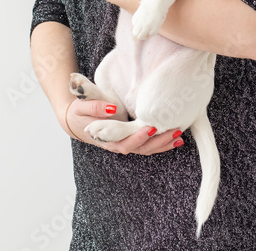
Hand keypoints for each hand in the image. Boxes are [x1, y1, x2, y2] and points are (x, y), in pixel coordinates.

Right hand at [64, 100, 181, 155]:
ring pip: (147, 149)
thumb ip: (95, 107)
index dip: (138, 138)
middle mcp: (117, 144)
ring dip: (164, 144)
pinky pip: (148, 144)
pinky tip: (175, 138)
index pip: (124, 143)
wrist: (75, 120)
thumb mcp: (82, 106)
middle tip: (173, 131)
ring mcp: (125, 143)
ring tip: (179, 135)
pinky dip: (162, 142)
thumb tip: (112, 109)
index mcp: (106, 139)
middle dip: (158, 142)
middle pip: (141, 149)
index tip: (150, 128)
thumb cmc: (78, 112)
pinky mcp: (131, 139)